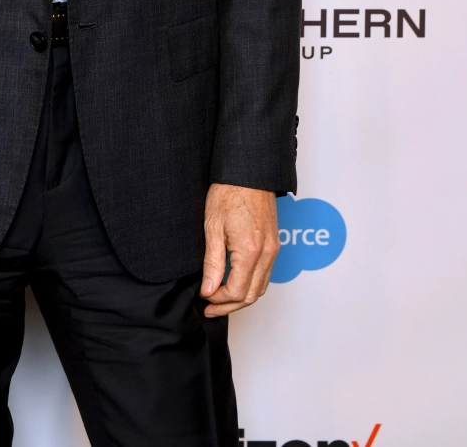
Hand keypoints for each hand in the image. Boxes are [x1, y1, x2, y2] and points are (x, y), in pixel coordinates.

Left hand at [200, 183, 278, 316]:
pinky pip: (265, 274)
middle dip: (229, 305)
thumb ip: (213, 262)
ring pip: (261, 288)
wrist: (248, 171)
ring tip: (219, 299)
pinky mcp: (275, 243)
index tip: (204, 295)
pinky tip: (235, 282)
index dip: (218, 299)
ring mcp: (274, 249)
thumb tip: (209, 289)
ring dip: (241, 297)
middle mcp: (267, 253)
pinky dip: (251, 285)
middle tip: (209, 307)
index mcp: (251, 250)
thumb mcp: (213, 227)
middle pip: (251, 295)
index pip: (237, 291)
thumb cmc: (229, 192)